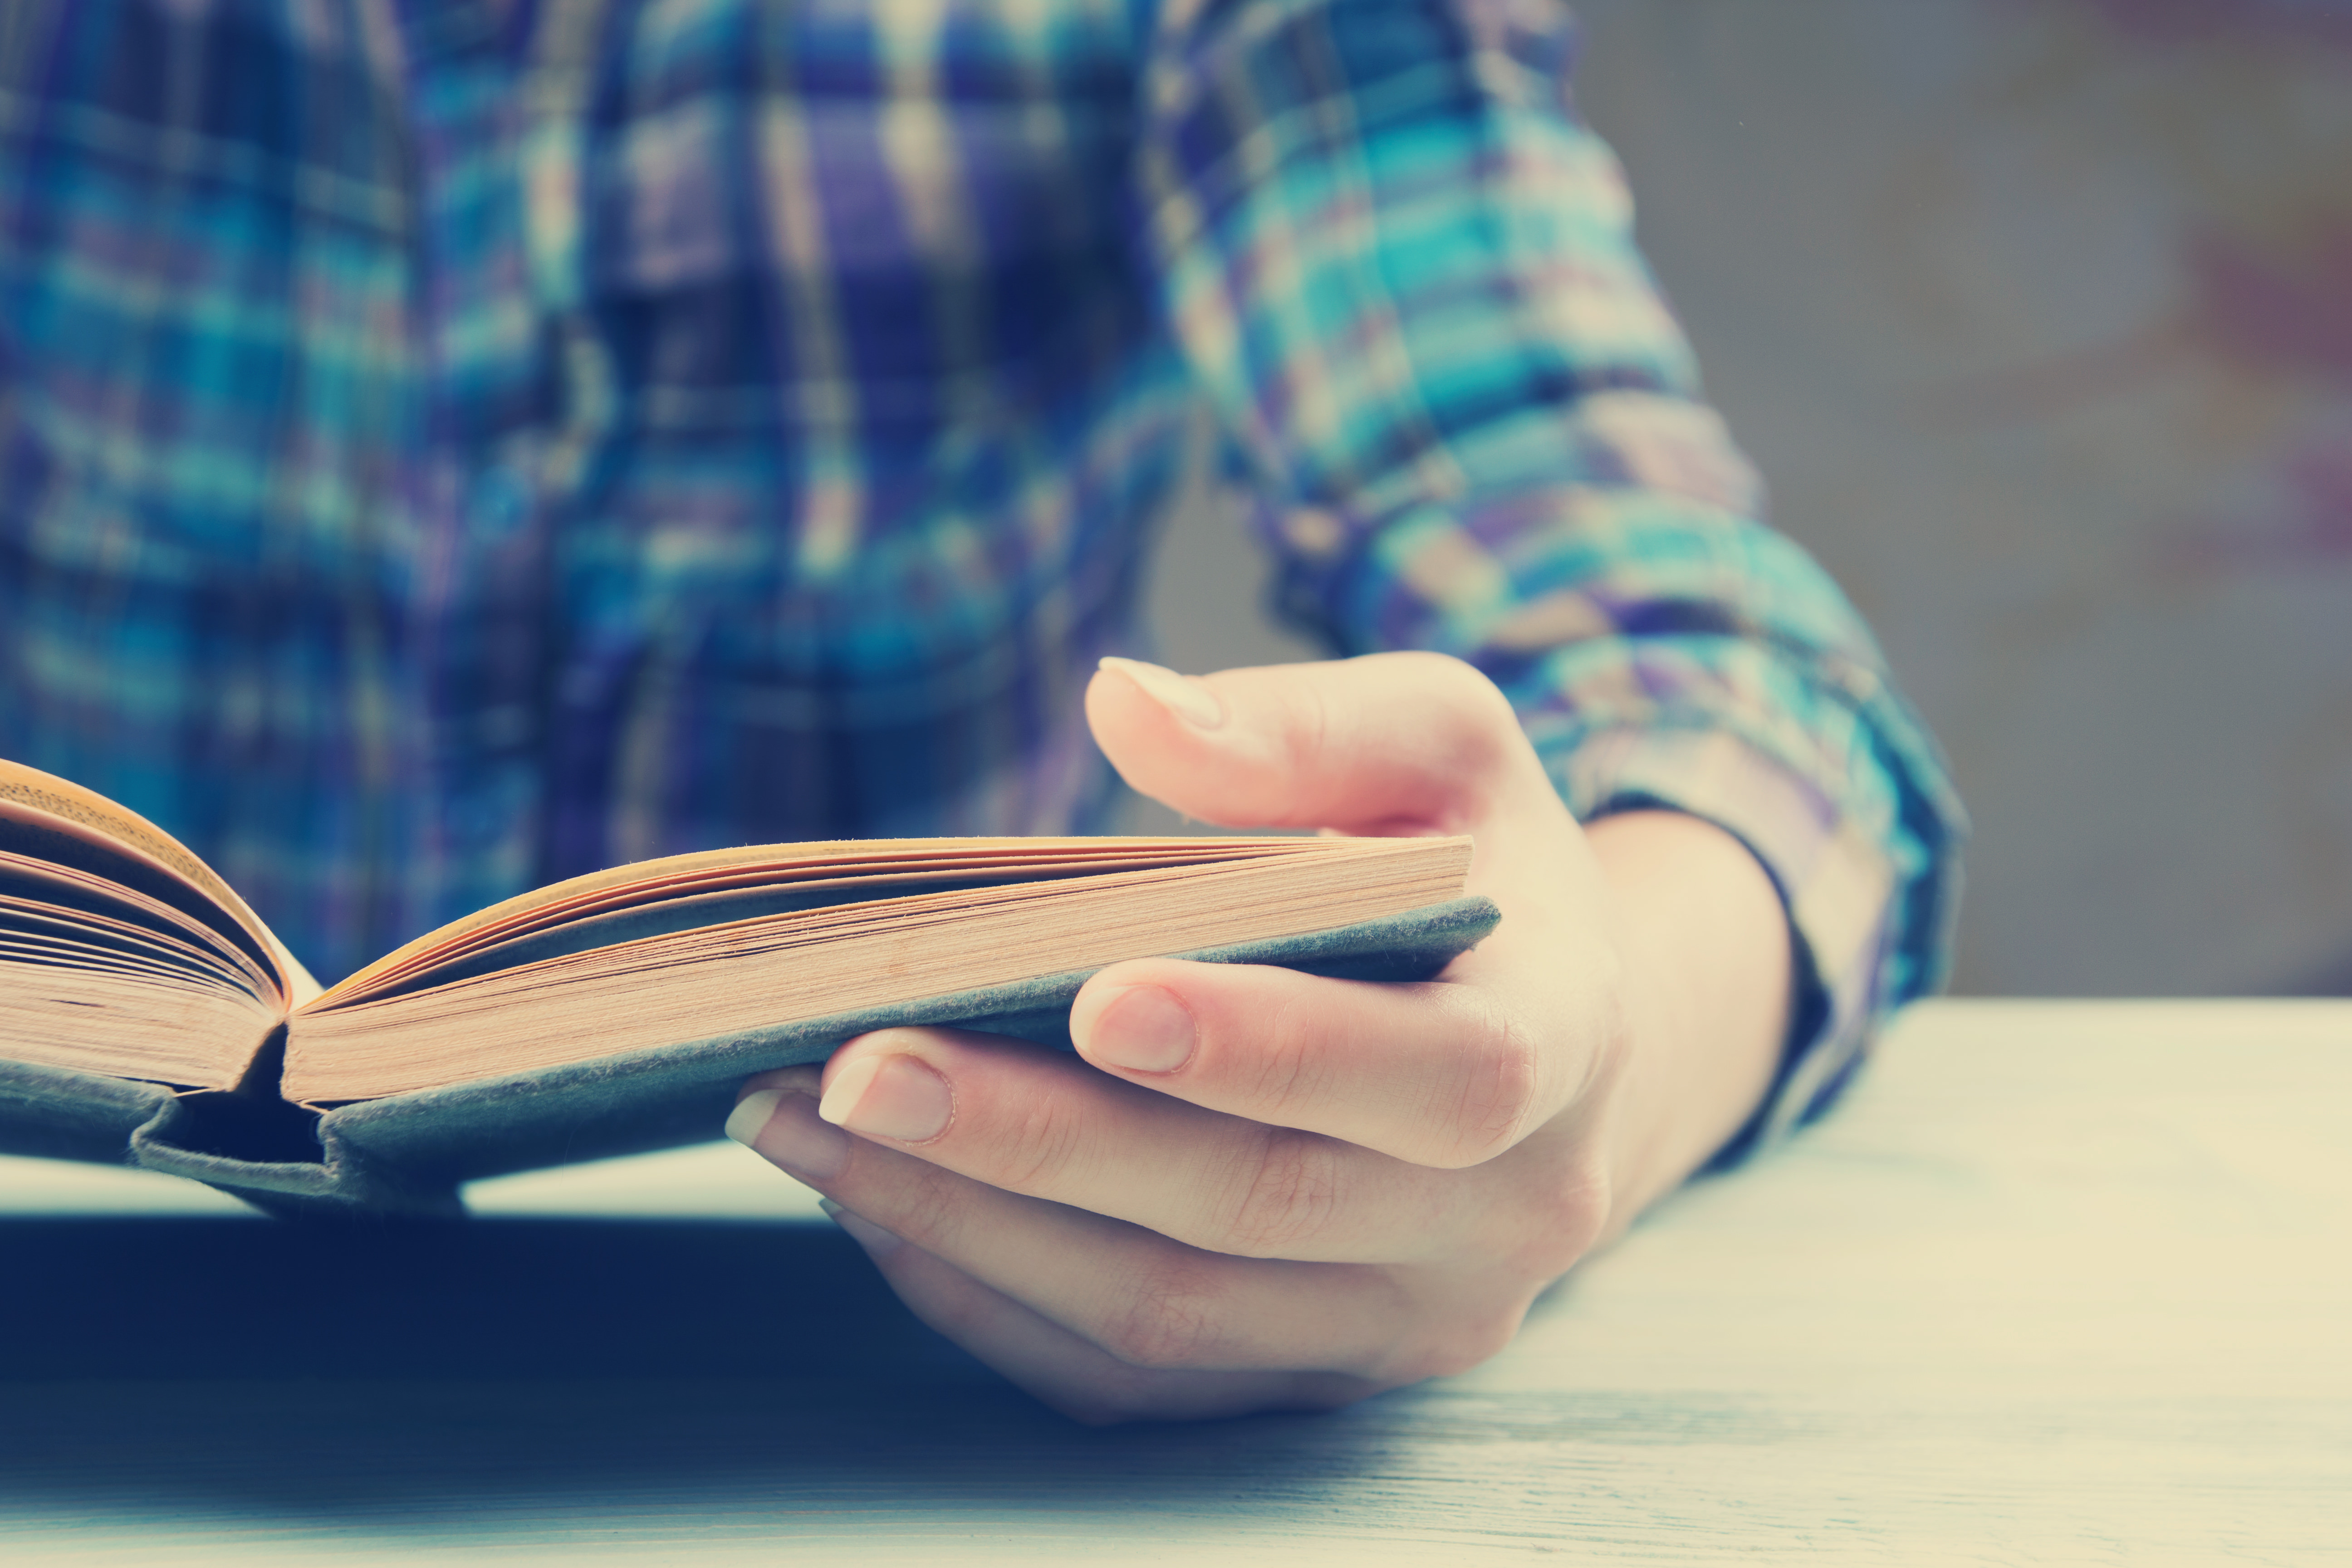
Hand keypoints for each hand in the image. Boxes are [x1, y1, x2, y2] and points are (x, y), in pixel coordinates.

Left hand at [728, 652, 1790, 1421]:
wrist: (1555, 1040)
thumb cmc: (1478, 863)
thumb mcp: (1444, 743)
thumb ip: (1310, 725)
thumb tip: (1127, 706)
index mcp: (1562, 1043)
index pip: (1439, 1077)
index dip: (1272, 1048)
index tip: (1098, 995)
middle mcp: (1503, 1216)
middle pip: (1255, 1208)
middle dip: (1042, 1141)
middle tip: (861, 1064)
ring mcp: (1403, 1322)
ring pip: (1169, 1314)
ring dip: (975, 1225)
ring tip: (807, 1121)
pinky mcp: (1310, 1377)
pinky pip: (1128, 1377)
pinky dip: (987, 1293)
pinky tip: (875, 1200)